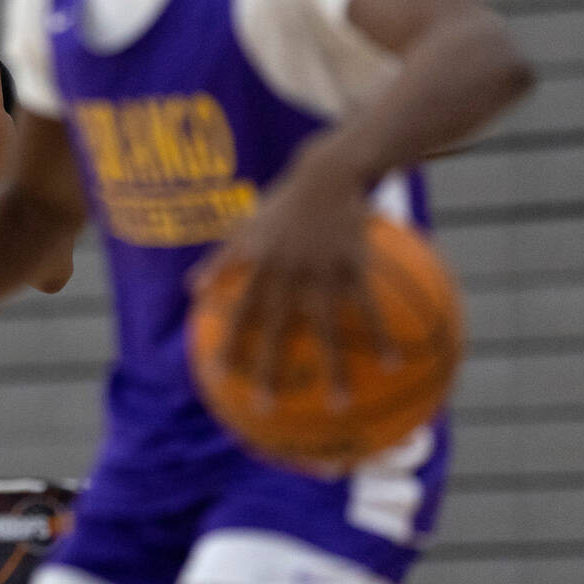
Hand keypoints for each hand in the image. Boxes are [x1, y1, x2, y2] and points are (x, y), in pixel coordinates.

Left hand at [188, 136, 389, 405]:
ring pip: (327, 329)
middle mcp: (288, 273)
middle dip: (269, 369)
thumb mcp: (244, 228)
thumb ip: (220, 261)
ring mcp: (322, 271)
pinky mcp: (354, 266)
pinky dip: (380, 337)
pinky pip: (369, 309)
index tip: (219, 376)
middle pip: (277, 329)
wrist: (327, 174)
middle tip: (264, 409)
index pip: (238, 311)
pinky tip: (391, 366)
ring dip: (333, 371)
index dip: (228, 342)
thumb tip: (192, 291)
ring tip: (338, 406)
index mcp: (260, 266)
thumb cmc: (282, 205)